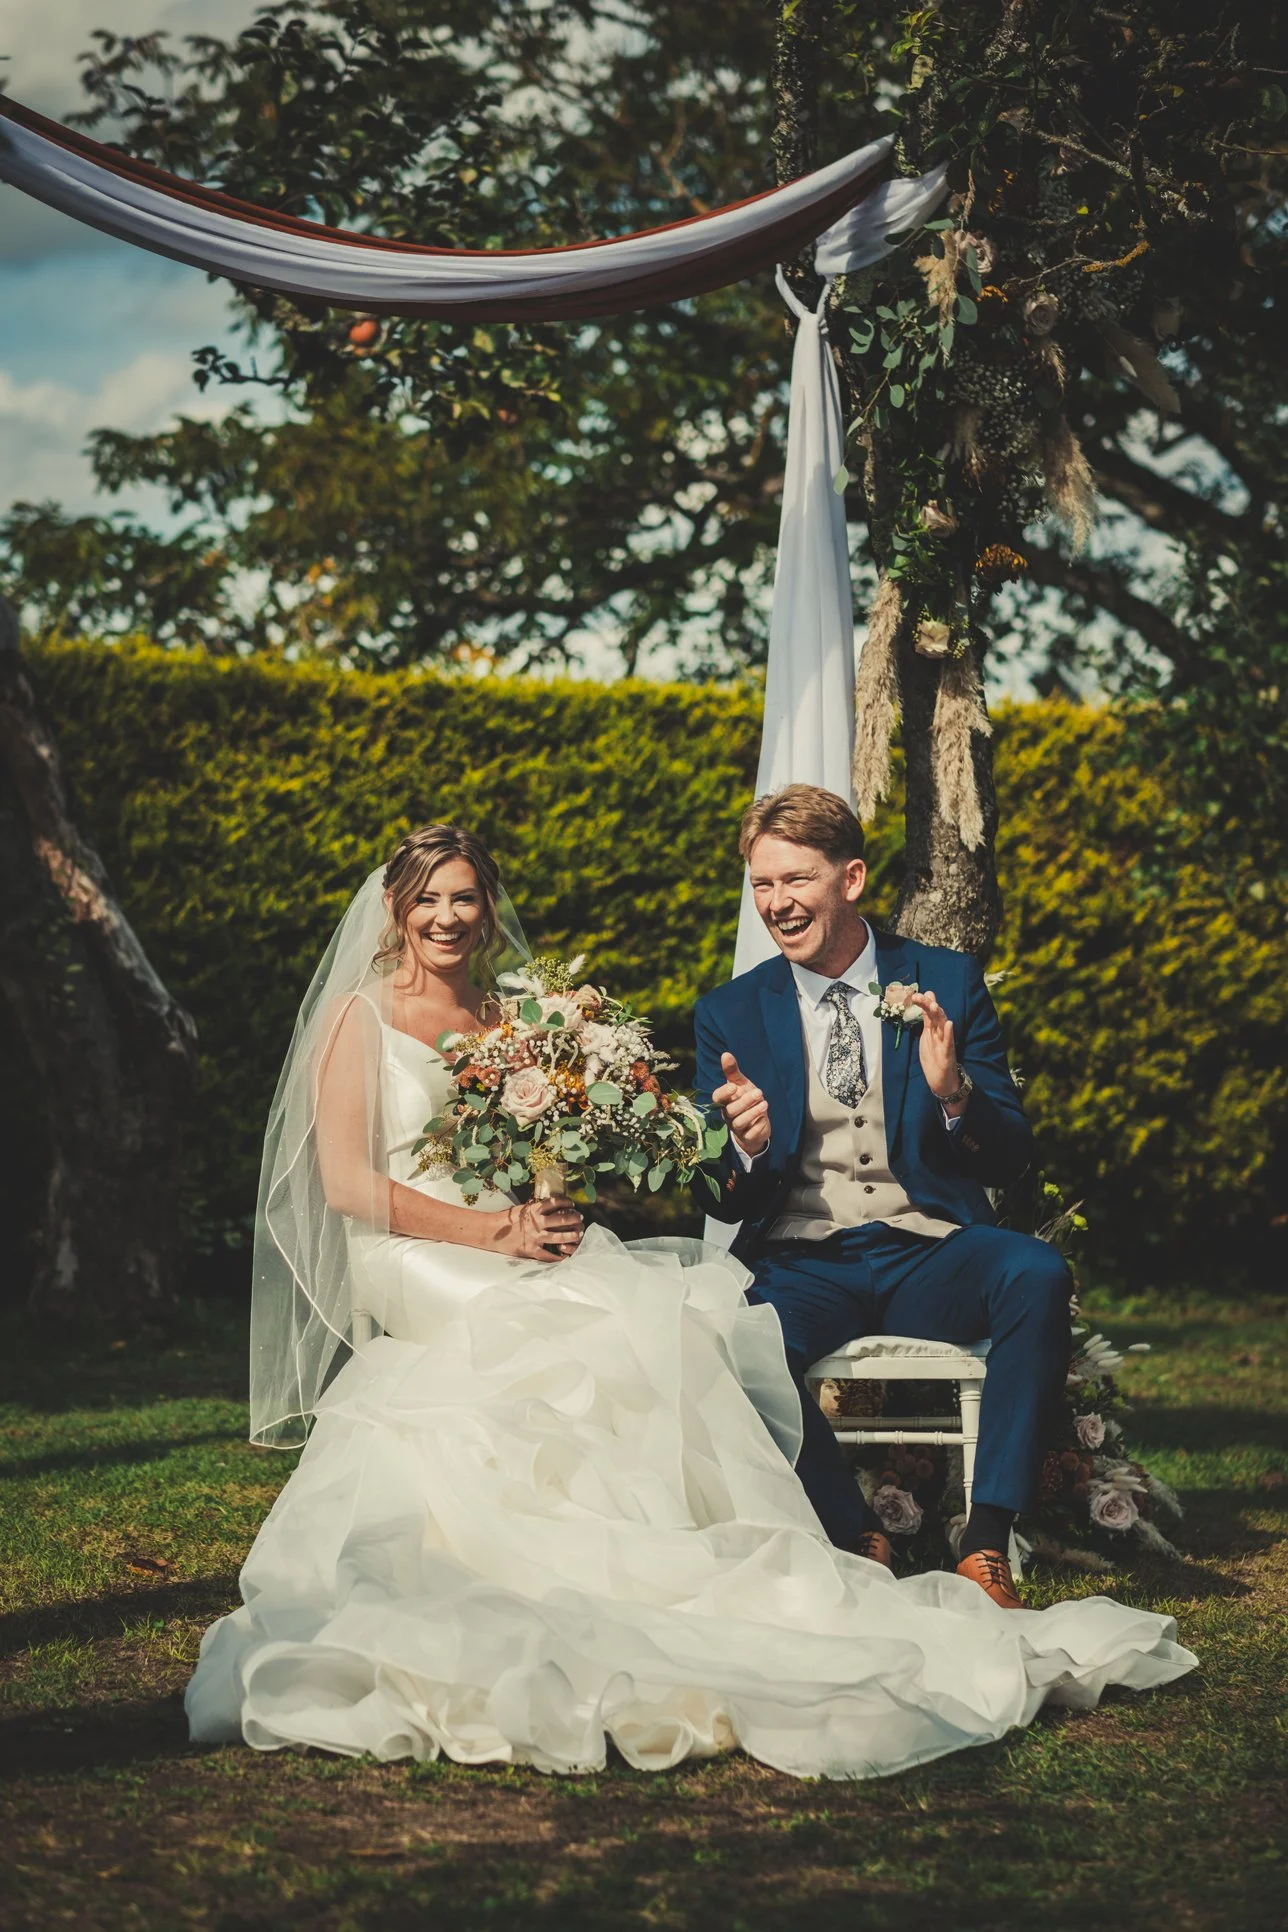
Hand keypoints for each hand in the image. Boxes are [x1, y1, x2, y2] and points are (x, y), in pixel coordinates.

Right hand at [500, 1198, 582, 1261]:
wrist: (491, 1232)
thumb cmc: (505, 1220)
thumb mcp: (521, 1210)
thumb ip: (535, 1210)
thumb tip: (548, 1207)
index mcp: (533, 1210)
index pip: (554, 1203)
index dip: (566, 1202)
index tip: (572, 1203)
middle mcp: (536, 1223)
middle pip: (561, 1219)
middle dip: (573, 1218)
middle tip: (579, 1219)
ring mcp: (535, 1237)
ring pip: (559, 1236)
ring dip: (571, 1235)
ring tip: (578, 1234)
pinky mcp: (531, 1250)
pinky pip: (548, 1255)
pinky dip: (558, 1257)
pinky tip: (565, 1257)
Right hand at [712, 1051, 770, 1156]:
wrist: (756, 1122)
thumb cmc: (745, 1099)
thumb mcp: (741, 1084)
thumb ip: (732, 1071)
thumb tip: (725, 1054)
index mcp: (724, 1102)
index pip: (716, 1099)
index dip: (723, 1093)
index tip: (734, 1086)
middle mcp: (728, 1115)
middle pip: (730, 1110)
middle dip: (745, 1101)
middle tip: (759, 1092)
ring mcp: (737, 1128)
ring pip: (739, 1122)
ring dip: (752, 1113)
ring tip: (765, 1103)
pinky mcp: (748, 1137)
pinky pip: (750, 1134)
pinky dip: (758, 1126)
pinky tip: (764, 1118)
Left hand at [907, 990, 966, 1112]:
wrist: (942, 1081)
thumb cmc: (934, 1058)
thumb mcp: (927, 1037)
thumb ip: (927, 1020)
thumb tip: (926, 1002)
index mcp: (933, 1031)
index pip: (929, 1013)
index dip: (924, 1003)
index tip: (915, 994)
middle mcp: (940, 1034)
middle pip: (936, 1016)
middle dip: (929, 1006)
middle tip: (920, 996)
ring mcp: (945, 1044)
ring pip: (942, 1026)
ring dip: (939, 1015)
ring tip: (934, 1005)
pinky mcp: (948, 1055)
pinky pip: (949, 1043)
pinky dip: (949, 1033)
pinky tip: (949, 1024)